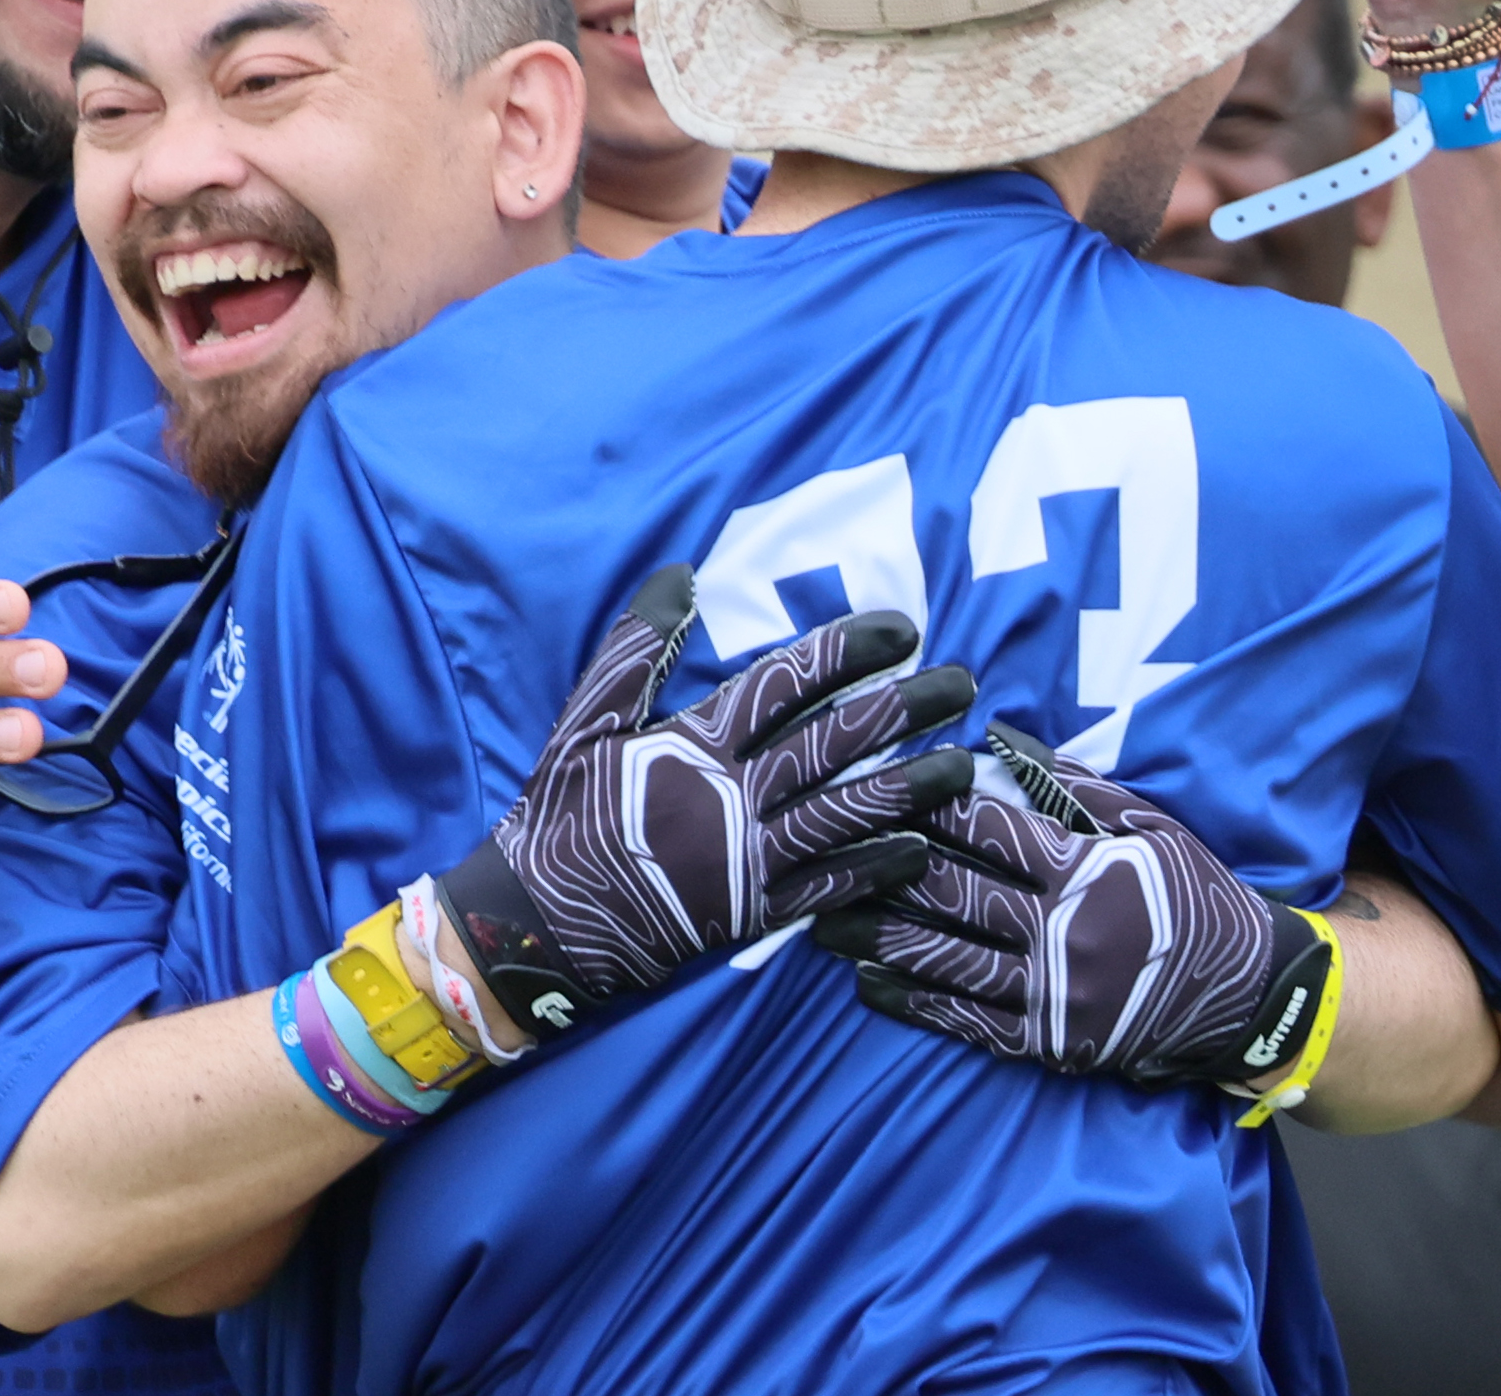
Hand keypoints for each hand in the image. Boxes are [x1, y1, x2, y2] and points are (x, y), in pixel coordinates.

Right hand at [436, 564, 977, 1039]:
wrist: (539, 927)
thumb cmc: (560, 813)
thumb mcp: (585, 722)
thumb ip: (635, 649)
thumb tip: (680, 574)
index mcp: (693, 745)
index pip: (784, 685)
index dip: (845, 653)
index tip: (900, 630)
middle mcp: (731, 799)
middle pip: (833, 746)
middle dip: (902, 710)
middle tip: (962, 683)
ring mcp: (748, 861)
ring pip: (846, 816)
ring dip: (910, 788)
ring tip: (962, 763)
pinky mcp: (753, 915)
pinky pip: (829, 889)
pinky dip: (876, 869)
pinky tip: (923, 849)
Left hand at [812, 724, 1333, 1087]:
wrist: (1252, 996)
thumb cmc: (1196, 897)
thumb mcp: (1150, 828)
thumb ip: (1076, 787)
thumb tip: (1005, 742)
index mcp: (1085, 874)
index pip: (990, 833)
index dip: (931, 807)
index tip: (879, 783)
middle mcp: (1063, 935)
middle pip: (955, 895)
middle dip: (885, 870)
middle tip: (823, 849)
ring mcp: (1055, 996)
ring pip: (949, 961)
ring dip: (879, 938)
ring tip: (820, 919)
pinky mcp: (1052, 1044)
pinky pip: (971, 1023)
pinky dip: (915, 1002)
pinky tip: (868, 983)